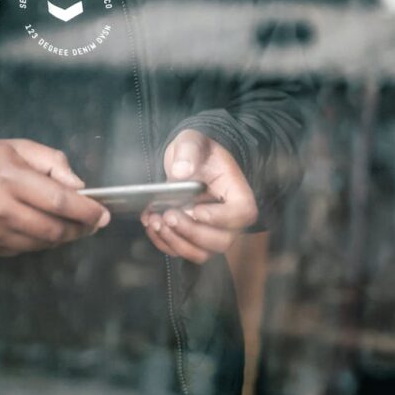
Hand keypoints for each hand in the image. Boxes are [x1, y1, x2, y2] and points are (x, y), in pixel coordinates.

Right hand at [0, 138, 109, 255]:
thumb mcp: (19, 148)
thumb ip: (52, 162)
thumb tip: (79, 187)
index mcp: (11, 179)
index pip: (59, 201)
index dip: (86, 211)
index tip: (103, 214)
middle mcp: (2, 209)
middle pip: (54, 228)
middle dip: (81, 228)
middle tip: (93, 224)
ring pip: (43, 243)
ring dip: (64, 237)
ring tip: (74, 227)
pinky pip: (26, 249)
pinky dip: (42, 242)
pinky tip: (46, 230)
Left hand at [141, 129, 257, 263]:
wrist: (187, 160)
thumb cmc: (198, 151)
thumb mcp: (193, 141)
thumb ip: (189, 152)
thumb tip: (181, 171)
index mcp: (238, 194)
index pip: (242, 214)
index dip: (221, 218)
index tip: (196, 210)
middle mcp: (229, 219)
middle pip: (221, 241)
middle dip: (191, 232)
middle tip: (169, 215)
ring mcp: (212, 232)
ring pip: (201, 253)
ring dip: (176, 242)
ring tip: (157, 221)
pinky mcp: (193, 239)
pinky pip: (182, 252)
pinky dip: (165, 243)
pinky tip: (152, 224)